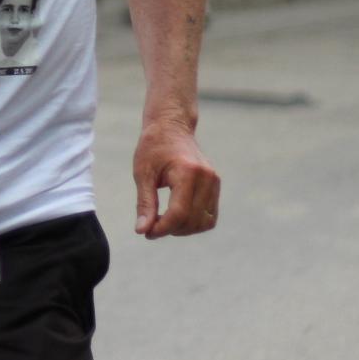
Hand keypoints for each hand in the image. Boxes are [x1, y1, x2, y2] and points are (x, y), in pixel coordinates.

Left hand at [132, 120, 219, 238]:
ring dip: (183, 230)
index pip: (179, 212)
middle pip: (192, 220)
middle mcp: (206, 177)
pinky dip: (194, 223)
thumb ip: (144, 203)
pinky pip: (210, 216)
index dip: (163, 228)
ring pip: (204, 222)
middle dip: (171, 230)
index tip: (147, 233)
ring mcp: (214, 182)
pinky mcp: (216, 186)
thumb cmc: (153, 148)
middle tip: (151, 227)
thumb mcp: (142, 173)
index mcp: (187, 172)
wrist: (171, 127)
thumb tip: (142, 231)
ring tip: (163, 221)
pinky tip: (176, 217)